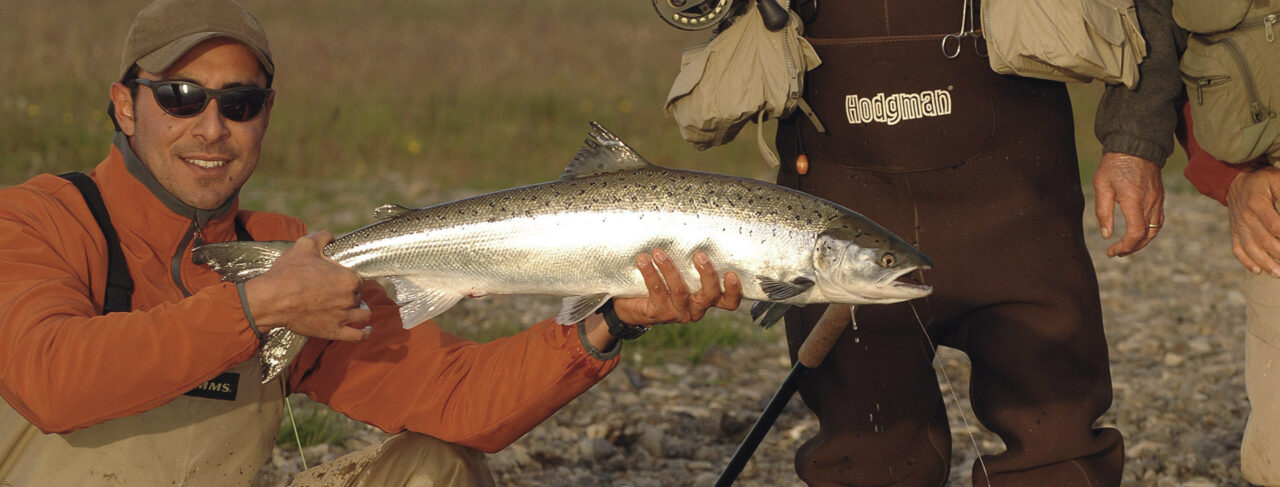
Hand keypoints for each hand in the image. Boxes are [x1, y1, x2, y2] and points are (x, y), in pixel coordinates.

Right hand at [243, 231, 371, 341]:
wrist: (271, 299)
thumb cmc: (288, 273)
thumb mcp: (305, 245)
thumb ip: (323, 237)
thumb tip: (331, 236)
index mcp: (347, 278)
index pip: (358, 278)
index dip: (348, 277)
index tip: (337, 278)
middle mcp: (349, 298)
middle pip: (358, 295)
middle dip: (349, 293)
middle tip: (335, 292)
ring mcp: (342, 317)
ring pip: (363, 314)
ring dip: (359, 310)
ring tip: (352, 308)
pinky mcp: (333, 331)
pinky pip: (358, 336)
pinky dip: (365, 333)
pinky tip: (367, 329)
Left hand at [580, 249, 742, 350]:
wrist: (632, 305)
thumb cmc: (662, 282)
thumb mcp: (680, 273)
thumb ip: (689, 260)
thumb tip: (692, 227)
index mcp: (706, 298)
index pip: (728, 301)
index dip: (734, 291)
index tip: (731, 273)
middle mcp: (696, 308)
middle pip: (710, 295)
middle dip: (707, 275)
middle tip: (699, 255)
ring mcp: (678, 312)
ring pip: (680, 291)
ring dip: (670, 269)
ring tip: (659, 252)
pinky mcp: (659, 312)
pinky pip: (657, 291)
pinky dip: (650, 273)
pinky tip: (643, 260)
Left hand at [1093, 152, 1164, 256]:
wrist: (1136, 145)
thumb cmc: (1115, 164)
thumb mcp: (1101, 186)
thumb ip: (1103, 212)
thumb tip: (1106, 235)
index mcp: (1134, 201)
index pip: (1135, 233)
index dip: (1124, 247)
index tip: (1111, 252)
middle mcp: (1150, 203)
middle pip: (1146, 236)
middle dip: (1132, 248)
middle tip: (1117, 252)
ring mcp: (1158, 200)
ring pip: (1155, 230)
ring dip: (1142, 242)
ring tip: (1126, 246)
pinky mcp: (1160, 197)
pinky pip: (1159, 220)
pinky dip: (1149, 231)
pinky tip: (1138, 233)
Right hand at [1226, 166, 1279, 275]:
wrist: (1234, 179)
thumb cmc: (1262, 180)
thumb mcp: (1277, 179)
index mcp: (1257, 204)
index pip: (1275, 225)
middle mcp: (1245, 217)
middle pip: (1264, 240)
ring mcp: (1238, 226)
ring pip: (1251, 248)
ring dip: (1265, 263)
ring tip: (1278, 273)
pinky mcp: (1234, 231)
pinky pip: (1237, 249)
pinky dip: (1246, 261)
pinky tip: (1257, 270)